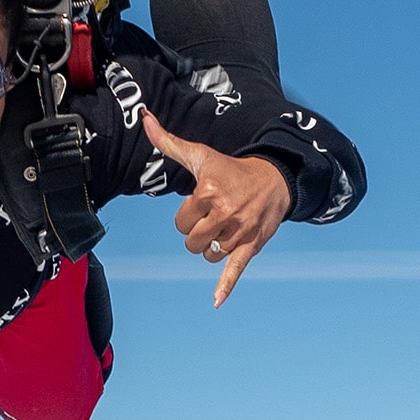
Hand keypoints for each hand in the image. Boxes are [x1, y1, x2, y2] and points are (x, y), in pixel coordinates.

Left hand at [143, 111, 291, 308]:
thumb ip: (168, 142)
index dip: (188, 214)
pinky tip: (215, 300)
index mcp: (208, 193)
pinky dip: (225, 286)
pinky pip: (235, 269)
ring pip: (207, 255)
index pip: (181, 221)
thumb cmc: (230, 168)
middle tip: (211, 218)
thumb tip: (144, 118)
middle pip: (191, 242)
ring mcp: (239, 232)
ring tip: (222, 228)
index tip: (201, 203)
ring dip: (211, 246)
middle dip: (197, 233)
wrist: (274, 179)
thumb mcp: (200, 155)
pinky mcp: (251, 246)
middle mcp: (224, 213)